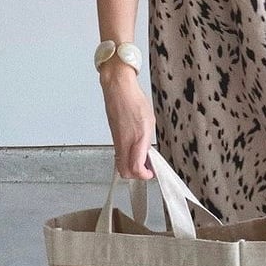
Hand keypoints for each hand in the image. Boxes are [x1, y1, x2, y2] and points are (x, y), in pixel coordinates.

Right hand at [99, 64, 155, 178]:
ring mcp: (117, 140)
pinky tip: (134, 151)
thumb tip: (147, 155)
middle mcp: (124, 142)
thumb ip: (147, 141)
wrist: (118, 89)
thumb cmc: (134, 100)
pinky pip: (119, 154)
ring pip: (120, 164)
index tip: (151, 173)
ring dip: (131, 167)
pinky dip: (126, 158)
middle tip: (147, 169)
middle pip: (124, 171)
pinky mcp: (114, 137)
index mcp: (136, 138)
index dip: (145, 175)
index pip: (136, 167)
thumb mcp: (149, 122)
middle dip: (136, 176)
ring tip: (142, 160)